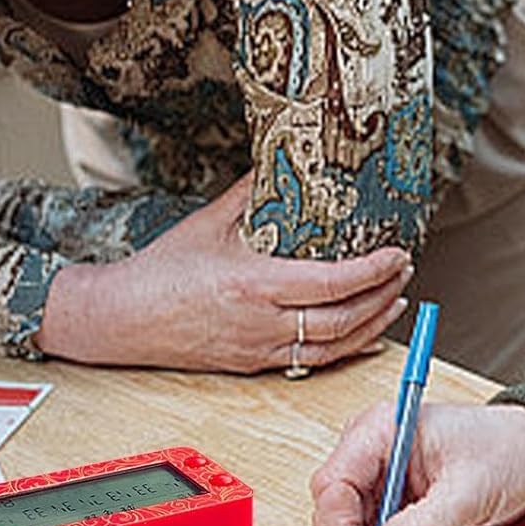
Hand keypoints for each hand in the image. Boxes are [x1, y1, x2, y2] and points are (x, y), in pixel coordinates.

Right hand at [37, 173, 411, 371]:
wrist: (120, 319)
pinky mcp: (254, 365)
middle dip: (383, 295)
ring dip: (373, 324)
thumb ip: (250, 192)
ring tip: (395, 300)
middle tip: (404, 272)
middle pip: (343, 318)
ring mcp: (260, 349)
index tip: (397, 254)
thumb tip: (280, 160)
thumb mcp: (208, 222)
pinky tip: (365, 335)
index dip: (373, 271)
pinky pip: (313, 362)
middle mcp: (262, 323)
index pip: (332, 283)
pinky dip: (347, 349)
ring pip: (334, 346)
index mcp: (254, 284)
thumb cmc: (159, 272)